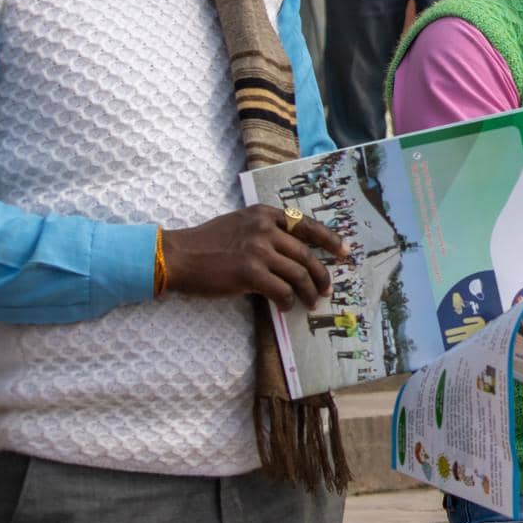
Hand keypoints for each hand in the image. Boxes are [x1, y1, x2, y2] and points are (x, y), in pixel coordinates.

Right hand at [162, 206, 349, 312]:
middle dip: (322, 274)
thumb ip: (266, 231)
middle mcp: (265, 228)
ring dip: (308, 292)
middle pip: (306, 254)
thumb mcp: (240, 224)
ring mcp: (258, 250)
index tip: (344, 252)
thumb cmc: (207, 243)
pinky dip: (287, 301)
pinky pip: (280, 290)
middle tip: (328, 289)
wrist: (178, 256)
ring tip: (312, 303)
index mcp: (265, 214)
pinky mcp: (249, 272)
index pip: (307, 225)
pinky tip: (286, 308)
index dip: (329, 240)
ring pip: (298, 274)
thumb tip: (294, 253)